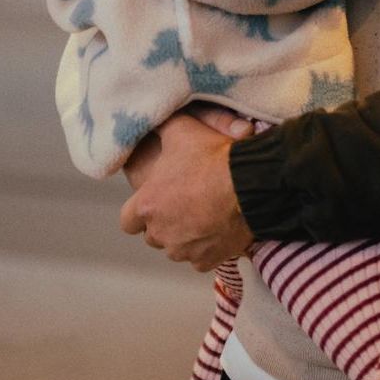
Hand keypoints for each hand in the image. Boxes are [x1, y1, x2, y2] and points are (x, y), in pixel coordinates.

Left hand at [119, 113, 252, 270]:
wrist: (251, 183)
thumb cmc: (213, 158)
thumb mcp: (182, 131)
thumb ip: (160, 127)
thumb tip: (149, 119)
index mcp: (146, 206)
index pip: (128, 221)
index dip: (141, 211)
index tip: (156, 201)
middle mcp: (160, 233)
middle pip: (154, 235)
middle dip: (165, 223)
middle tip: (186, 204)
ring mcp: (184, 250)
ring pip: (177, 249)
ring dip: (185, 237)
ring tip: (205, 215)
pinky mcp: (207, 260)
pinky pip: (200, 259)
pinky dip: (207, 248)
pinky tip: (219, 229)